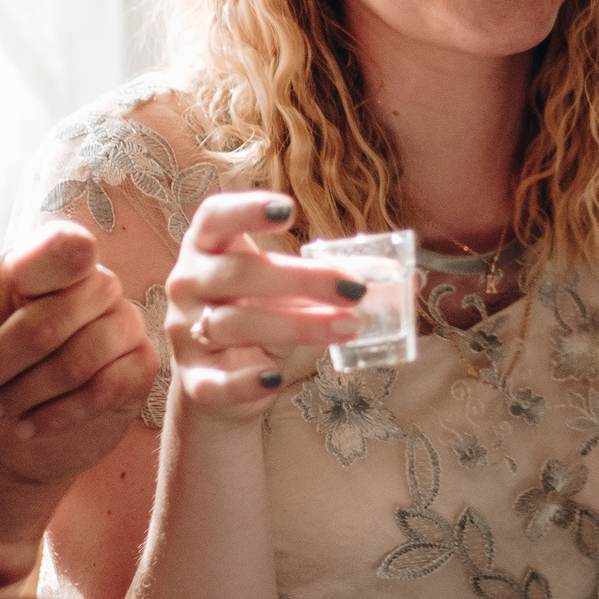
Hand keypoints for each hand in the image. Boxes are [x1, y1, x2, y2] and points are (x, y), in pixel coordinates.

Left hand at [0, 191, 155, 492]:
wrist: (0, 436)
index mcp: (48, 263)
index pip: (66, 246)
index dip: (37, 272)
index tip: (8, 291)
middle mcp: (95, 286)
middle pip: (53, 321)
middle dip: (1, 363)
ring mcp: (123, 327)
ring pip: (80, 360)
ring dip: (26, 394)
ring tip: (1, 408)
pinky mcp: (138, 370)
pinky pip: (107, 388)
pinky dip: (59, 414)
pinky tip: (31, 424)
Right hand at [165, 192, 369, 417]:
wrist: (221, 388)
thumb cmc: (264, 320)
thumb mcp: (295, 293)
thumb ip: (339, 278)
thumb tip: (412, 276)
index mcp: (209, 250)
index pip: (214, 218)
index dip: (246, 210)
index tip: (290, 210)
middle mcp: (188, 285)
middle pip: (239, 274)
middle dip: (302, 279)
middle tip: (356, 289)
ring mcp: (187, 335)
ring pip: (235, 325)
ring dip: (297, 326)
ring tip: (350, 327)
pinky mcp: (195, 383)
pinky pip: (217, 382)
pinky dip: (247, 381)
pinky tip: (276, 379)